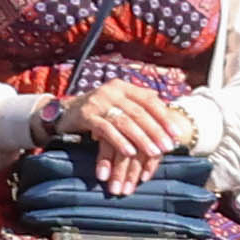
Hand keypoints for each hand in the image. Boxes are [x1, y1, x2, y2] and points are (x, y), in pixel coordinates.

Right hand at [70, 76, 190, 190]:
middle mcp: (113, 90)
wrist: (64, 112)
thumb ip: (138, 104)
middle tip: (168, 147)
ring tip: (153, 152)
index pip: (150, 100)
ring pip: (125, 121)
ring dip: (141, 138)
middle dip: (156, 131)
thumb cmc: (97, 110)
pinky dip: (120, 141)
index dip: (164, 117)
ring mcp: (99, 101)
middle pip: (140, 112)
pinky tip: (130, 152)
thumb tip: (165, 109)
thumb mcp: (118, 103)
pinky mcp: (86, 115)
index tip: (176, 134)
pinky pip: (106, 129)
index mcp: (124, 86)